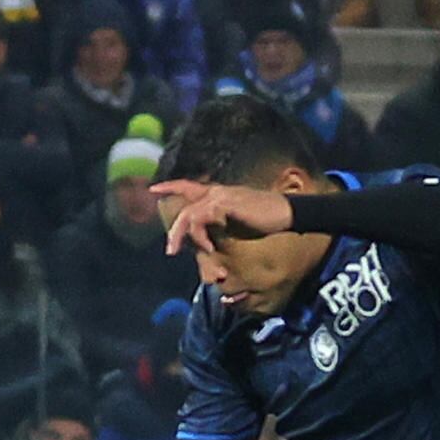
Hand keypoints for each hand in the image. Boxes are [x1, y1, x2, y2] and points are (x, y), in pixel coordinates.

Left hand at [150, 178, 293, 258]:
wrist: (286, 213)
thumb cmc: (266, 220)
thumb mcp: (237, 223)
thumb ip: (219, 226)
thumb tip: (205, 240)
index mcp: (218, 193)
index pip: (189, 185)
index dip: (171, 186)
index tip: (153, 189)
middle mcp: (216, 191)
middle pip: (185, 207)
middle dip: (174, 231)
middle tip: (171, 251)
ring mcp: (219, 196)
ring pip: (188, 215)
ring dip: (183, 237)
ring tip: (188, 254)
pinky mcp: (224, 204)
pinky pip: (200, 219)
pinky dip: (199, 236)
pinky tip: (209, 248)